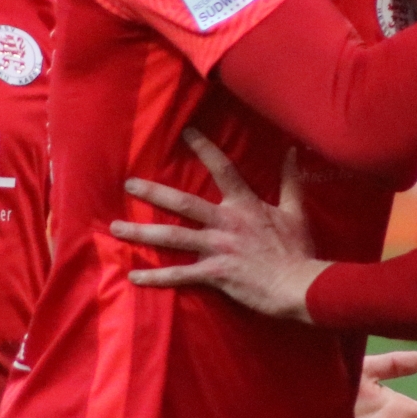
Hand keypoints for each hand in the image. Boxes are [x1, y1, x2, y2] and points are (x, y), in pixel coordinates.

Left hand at [109, 129, 327, 320]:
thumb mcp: (296, 211)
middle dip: (153, 193)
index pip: (223, 169)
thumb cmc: (298, 250)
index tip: (186, 132)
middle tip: (129, 184)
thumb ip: (290, 180)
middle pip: (183, 203)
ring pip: (172, 238)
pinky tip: (134, 276)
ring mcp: (218, 248)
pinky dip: (156, 276)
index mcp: (245, 205)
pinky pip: (179, 275)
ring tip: (116, 229)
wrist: (300, 285)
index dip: (205, 148)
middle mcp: (226, 222)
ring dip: (141, 234)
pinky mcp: (214, 274)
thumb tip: (292, 151)